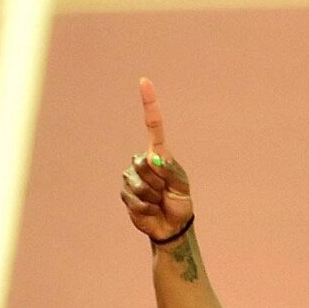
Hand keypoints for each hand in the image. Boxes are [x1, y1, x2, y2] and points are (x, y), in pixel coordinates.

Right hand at [120, 77, 193, 242]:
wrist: (170, 225)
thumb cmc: (180, 202)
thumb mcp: (182, 185)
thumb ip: (170, 171)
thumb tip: (153, 159)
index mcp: (159, 153)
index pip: (153, 125)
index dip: (149, 103)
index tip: (144, 82)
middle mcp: (143, 161)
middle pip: (144, 163)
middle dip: (158, 181)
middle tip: (165, 192)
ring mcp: (132, 177)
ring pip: (138, 183)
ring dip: (152, 196)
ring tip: (158, 201)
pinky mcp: (126, 194)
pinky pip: (134, 199)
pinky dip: (145, 208)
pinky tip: (150, 210)